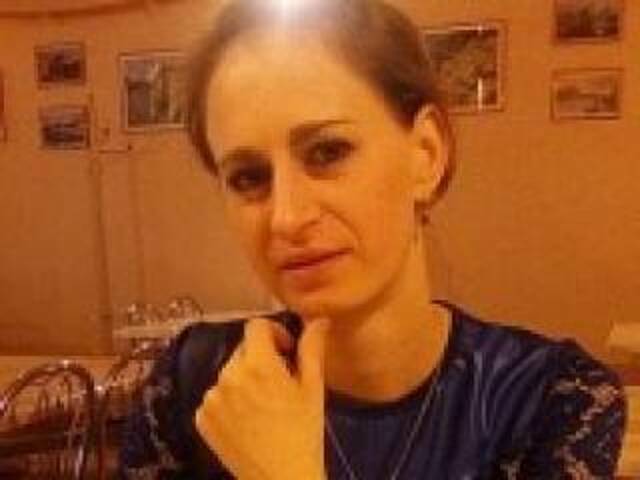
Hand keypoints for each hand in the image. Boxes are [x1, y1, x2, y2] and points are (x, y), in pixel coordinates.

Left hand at [195, 316, 329, 479]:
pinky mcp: (202, 419)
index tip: (287, 351)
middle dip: (262, 358)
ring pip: (230, 374)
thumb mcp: (313, 388)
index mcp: (257, 364)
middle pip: (244, 350)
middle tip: (280, 384)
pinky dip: (230, 401)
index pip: (257, 326)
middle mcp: (227, 375)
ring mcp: (211, 399)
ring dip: (245, 379)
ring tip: (264, 406)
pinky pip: (216, 397)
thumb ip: (312, 348)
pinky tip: (247, 421)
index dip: (275, 333)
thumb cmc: (303, 432)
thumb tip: (318, 318)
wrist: (281, 479)